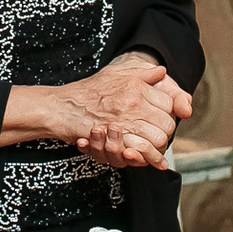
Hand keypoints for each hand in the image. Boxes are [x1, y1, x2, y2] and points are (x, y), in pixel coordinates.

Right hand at [57, 61, 178, 168]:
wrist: (62, 107)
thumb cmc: (86, 92)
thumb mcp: (115, 74)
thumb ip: (141, 72)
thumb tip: (162, 71)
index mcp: (136, 86)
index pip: (169, 102)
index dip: (170, 113)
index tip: (163, 119)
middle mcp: (133, 102)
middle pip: (167, 123)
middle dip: (167, 133)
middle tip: (159, 136)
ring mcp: (125, 121)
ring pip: (158, 140)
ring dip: (159, 148)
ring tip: (155, 150)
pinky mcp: (116, 139)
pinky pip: (142, 152)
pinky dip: (148, 159)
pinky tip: (149, 160)